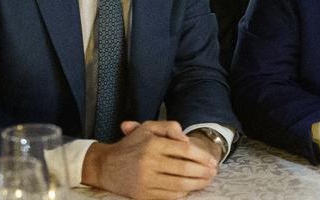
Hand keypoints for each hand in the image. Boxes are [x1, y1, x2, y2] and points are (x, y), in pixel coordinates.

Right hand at [82, 120, 218, 198]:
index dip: (201, 156)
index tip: (212, 160)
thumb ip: (169, 127)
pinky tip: (190, 189)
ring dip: (197, 184)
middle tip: (213, 172)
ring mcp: (146, 181)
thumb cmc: (131, 145)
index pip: (184, 150)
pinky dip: (182, 194)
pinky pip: (169, 196)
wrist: (105, 166)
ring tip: (207, 181)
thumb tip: (186, 139)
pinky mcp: (143, 195)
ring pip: (179, 185)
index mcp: (153, 144)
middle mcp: (149, 163)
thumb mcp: (148, 127)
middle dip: (203, 171)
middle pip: (184, 169)